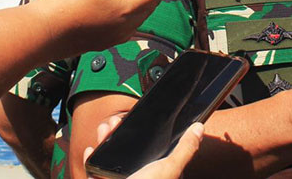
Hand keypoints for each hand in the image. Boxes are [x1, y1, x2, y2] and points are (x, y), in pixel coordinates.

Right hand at [28, 0, 183, 58]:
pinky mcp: (103, 43)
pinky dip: (133, 12)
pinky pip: (127, 25)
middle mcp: (125, 26)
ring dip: (147, 1)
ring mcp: (114, 37)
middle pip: (150, 4)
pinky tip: (126, 5)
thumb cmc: (64, 3)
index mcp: (126, 8)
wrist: (39, 36)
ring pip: (139, 16)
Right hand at [83, 115, 202, 178]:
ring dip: (106, 140)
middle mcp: (139, 176)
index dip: (145, 133)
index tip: (136, 119)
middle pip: (129, 149)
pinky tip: (92, 149)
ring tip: (104, 129)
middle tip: (114, 122)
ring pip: (112, 157)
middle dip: (120, 132)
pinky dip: (92, 159)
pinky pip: (95, 171)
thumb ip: (185, 149)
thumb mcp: (169, 169)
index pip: (153, 148)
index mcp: (157, 174)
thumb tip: (199, 128)